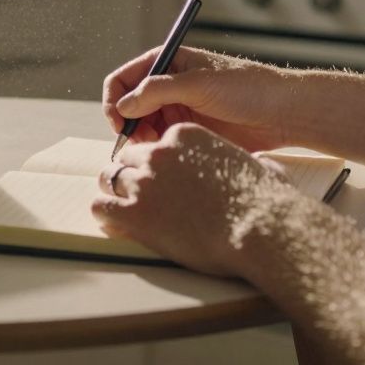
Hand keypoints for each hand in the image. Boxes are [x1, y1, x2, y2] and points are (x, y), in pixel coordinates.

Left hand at [92, 123, 291, 276]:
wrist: (259, 229)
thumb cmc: (264, 200)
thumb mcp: (257, 167)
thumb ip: (247, 163)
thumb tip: (263, 167)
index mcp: (185, 136)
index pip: (155, 143)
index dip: (157, 163)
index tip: (163, 178)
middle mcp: (159, 153)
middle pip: (127, 157)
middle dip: (132, 175)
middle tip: (140, 194)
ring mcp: (144, 181)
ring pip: (109, 177)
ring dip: (114, 191)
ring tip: (121, 207)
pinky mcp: (134, 212)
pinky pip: (100, 206)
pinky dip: (105, 214)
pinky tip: (115, 222)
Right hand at [102, 47, 293, 151]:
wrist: (282, 113)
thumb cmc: (246, 88)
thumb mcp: (198, 84)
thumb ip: (157, 91)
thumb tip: (122, 106)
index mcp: (168, 63)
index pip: (124, 78)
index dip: (115, 99)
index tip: (118, 122)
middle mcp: (168, 85)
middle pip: (128, 105)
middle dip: (127, 123)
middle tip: (137, 142)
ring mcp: (178, 109)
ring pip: (142, 126)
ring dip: (140, 138)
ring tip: (154, 148)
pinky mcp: (189, 130)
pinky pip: (160, 140)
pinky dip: (156, 148)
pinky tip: (165, 154)